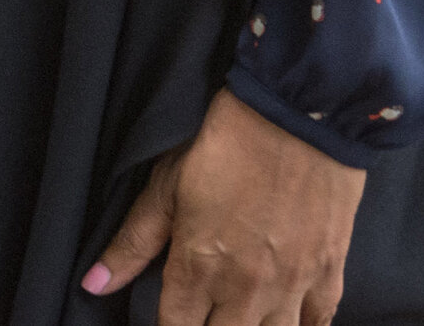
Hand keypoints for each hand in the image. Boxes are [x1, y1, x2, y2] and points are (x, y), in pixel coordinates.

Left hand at [82, 88, 366, 325]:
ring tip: (238, 315)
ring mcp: (293, 285)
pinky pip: (321, 322)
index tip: (165, 319)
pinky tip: (288, 318)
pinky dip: (305, 325)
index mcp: (198, 268)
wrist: (295, 118)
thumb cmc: (222, 145)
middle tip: (204, 312)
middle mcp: (246, 289)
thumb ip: (132, 243)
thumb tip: (93, 284)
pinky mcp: (330, 273)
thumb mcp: (166, 187)